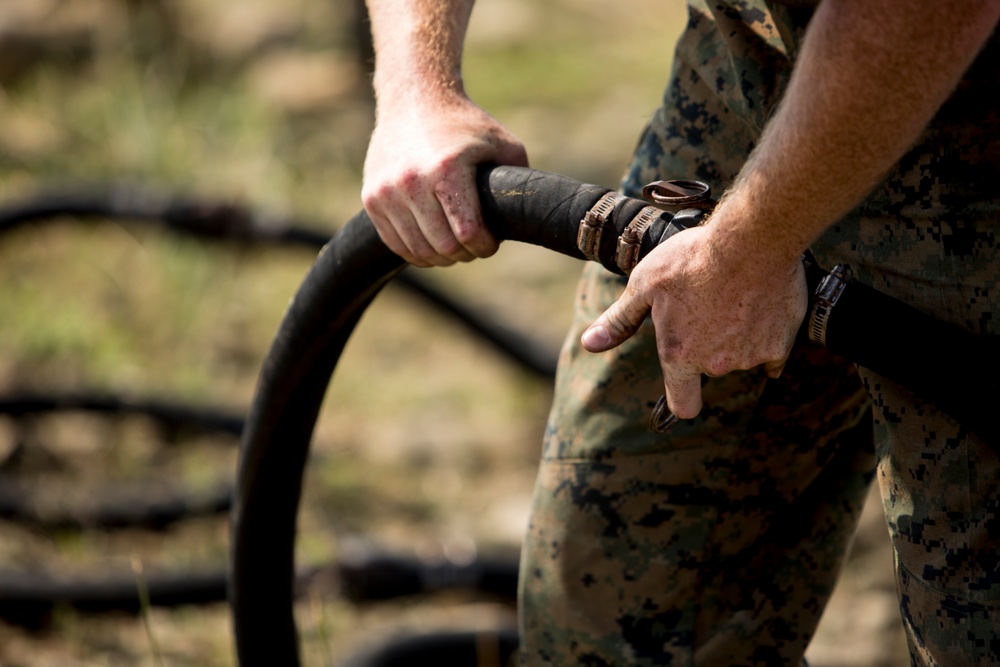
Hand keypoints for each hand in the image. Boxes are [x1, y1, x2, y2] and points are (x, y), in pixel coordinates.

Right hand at [362, 95, 527, 266]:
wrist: (413, 100)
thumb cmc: (465, 125)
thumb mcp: (503, 144)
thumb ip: (519, 180)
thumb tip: (526, 218)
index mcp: (446, 168)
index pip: (467, 232)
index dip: (484, 246)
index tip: (490, 242)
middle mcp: (411, 181)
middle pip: (443, 247)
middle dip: (465, 253)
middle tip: (474, 244)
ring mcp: (387, 191)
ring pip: (418, 251)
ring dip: (441, 256)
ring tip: (455, 244)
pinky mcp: (371, 198)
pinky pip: (396, 244)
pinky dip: (417, 252)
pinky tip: (432, 243)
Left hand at [580, 223, 807, 418]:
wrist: (751, 240)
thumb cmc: (693, 260)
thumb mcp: (644, 285)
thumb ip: (619, 320)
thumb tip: (590, 343)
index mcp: (680, 355)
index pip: (683, 405)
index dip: (681, 399)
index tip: (683, 388)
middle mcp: (716, 364)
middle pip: (711, 368)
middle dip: (707, 345)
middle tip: (705, 305)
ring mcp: (750, 356)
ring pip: (741, 356)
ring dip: (736, 336)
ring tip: (731, 296)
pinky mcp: (780, 344)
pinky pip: (772, 351)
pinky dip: (766, 335)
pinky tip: (758, 308)